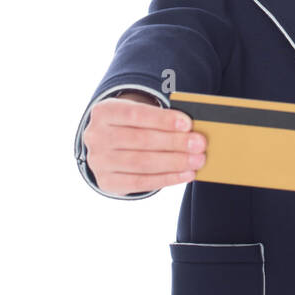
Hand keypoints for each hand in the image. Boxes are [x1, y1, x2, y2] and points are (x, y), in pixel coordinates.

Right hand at [83, 91, 205, 192]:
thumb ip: (160, 119)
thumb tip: (191, 131)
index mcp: (103, 112)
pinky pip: (141, 182)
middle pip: (140, 140)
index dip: (162, 120)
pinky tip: (186, 174)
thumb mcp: (140, 114)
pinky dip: (167, 178)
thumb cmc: (133, 125)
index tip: (187, 124)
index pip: (135, 114)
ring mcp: (98, 161)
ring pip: (141, 163)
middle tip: (199, 144)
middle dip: (174, 142)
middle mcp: (95, 136)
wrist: (109, 144)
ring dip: (174, 162)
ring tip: (197, 160)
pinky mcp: (106, 181)